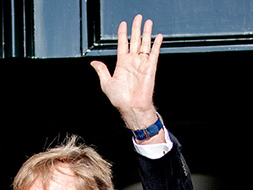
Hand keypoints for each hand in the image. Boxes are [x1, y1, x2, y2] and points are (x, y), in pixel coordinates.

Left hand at [89, 14, 163, 132]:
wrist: (131, 107)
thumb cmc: (119, 99)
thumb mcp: (106, 83)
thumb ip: (101, 71)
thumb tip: (94, 62)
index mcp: (122, 64)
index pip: (122, 44)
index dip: (123, 34)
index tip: (123, 24)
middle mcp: (132, 62)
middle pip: (135, 40)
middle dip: (136, 28)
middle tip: (137, 17)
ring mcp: (142, 64)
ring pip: (145, 44)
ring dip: (146, 32)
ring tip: (147, 21)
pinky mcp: (150, 67)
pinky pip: (154, 53)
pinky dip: (156, 44)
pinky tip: (158, 36)